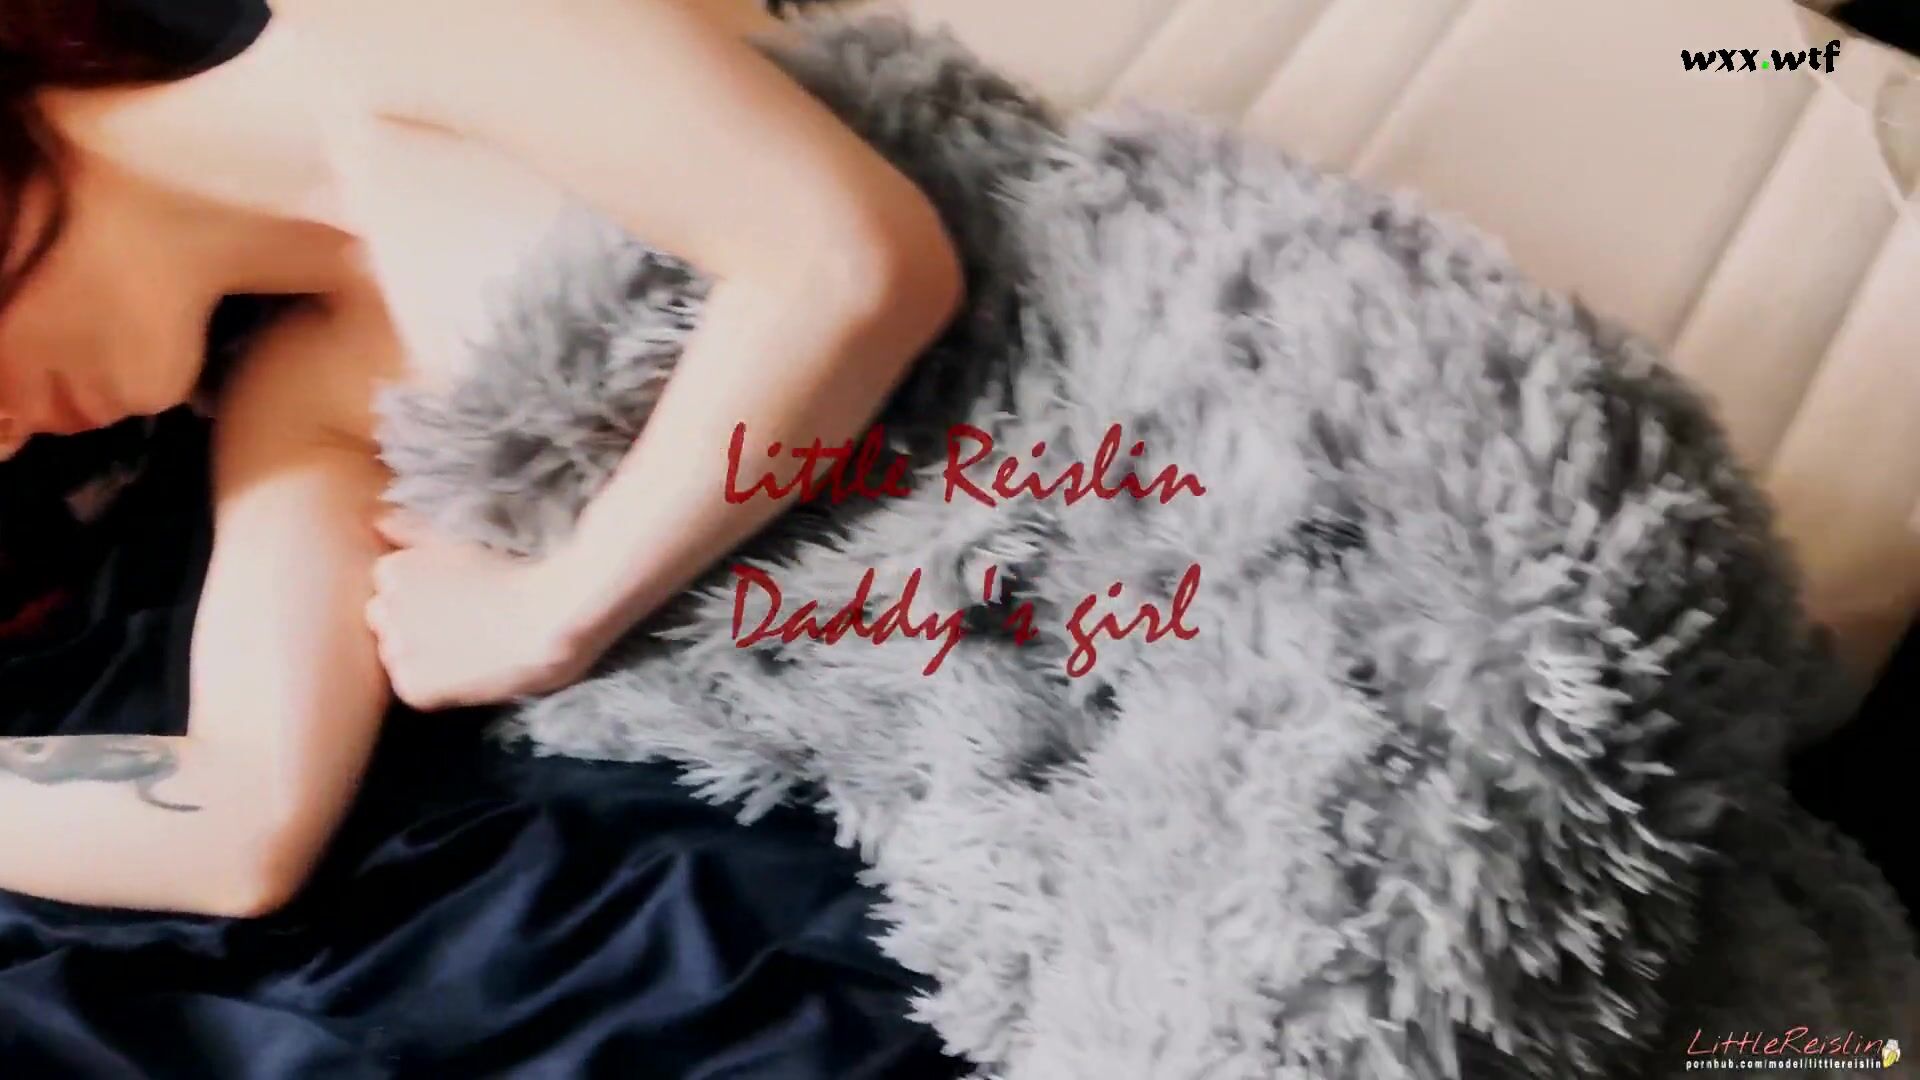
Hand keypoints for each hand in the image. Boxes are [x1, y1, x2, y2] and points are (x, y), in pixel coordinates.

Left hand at [366, 510, 599, 710]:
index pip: (389, 588)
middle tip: (460, 622)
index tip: (454, 597)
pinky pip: (412, 686)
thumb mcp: (457, 540)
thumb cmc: (514, 573)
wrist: (550, 616)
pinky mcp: (414, 686)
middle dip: (413, 621)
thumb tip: (380, 522)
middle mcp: (383, 610)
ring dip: (421, 652)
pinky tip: (467, 670)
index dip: (423, 594)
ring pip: (396, 653)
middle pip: (385, 619)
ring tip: (465, 647)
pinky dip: (435, 684)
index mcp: (390, 571)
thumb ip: (411, 529)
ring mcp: (396, 650)